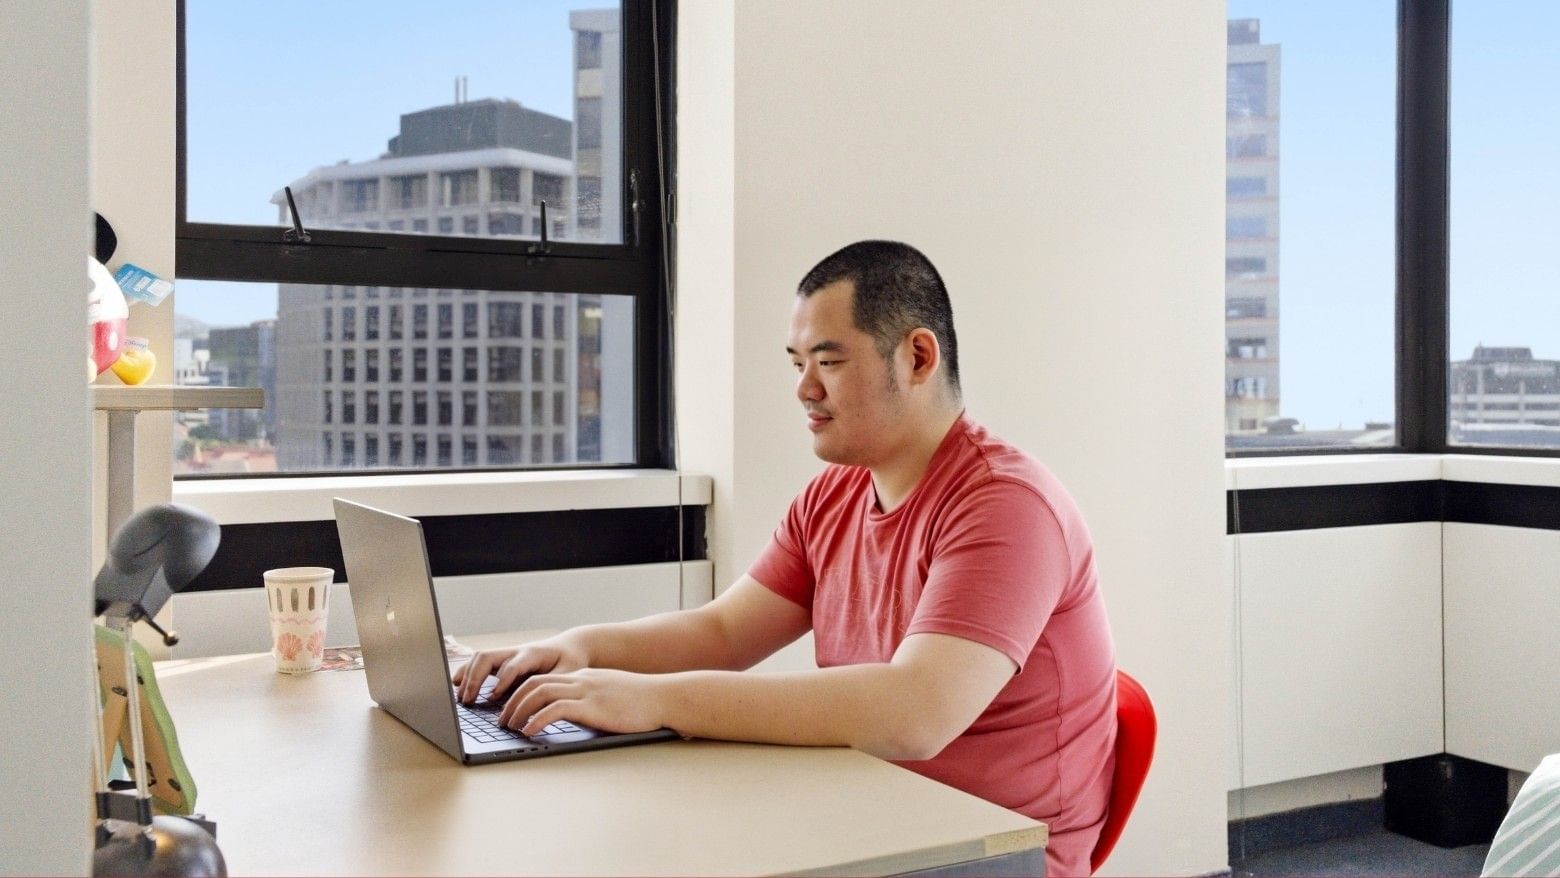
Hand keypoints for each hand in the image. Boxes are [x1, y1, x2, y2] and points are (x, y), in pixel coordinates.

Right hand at [451, 636, 588, 704]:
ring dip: (468, 676)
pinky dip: (466, 672)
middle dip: (475, 678)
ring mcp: (507, 654)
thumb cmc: (570, 661)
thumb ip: (553, 686)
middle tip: (468, 701)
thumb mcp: (568, 673)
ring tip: (461, 697)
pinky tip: (456, 685)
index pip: (512, 666)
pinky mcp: (502, 660)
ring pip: (480, 658)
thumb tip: (537, 704)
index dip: (501, 682)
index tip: (492, 698)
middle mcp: (516, 651)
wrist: (570, 646)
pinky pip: (479, 663)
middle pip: (488, 657)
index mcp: (532, 654)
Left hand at [499, 668, 670, 736]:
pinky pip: (556, 710)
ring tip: (510, 727)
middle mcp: (580, 680)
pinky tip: (529, 731)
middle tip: (503, 720)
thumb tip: (574, 717)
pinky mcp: (592, 706)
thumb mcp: (611, 696)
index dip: (521, 692)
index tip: (511, 709)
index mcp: (583, 677)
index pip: (543, 678)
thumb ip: (591, 702)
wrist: (665, 697)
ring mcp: (586, 691)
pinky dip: (537, 719)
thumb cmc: (643, 702)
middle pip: (534, 683)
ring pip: (540, 693)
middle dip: (513, 701)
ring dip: (519, 710)